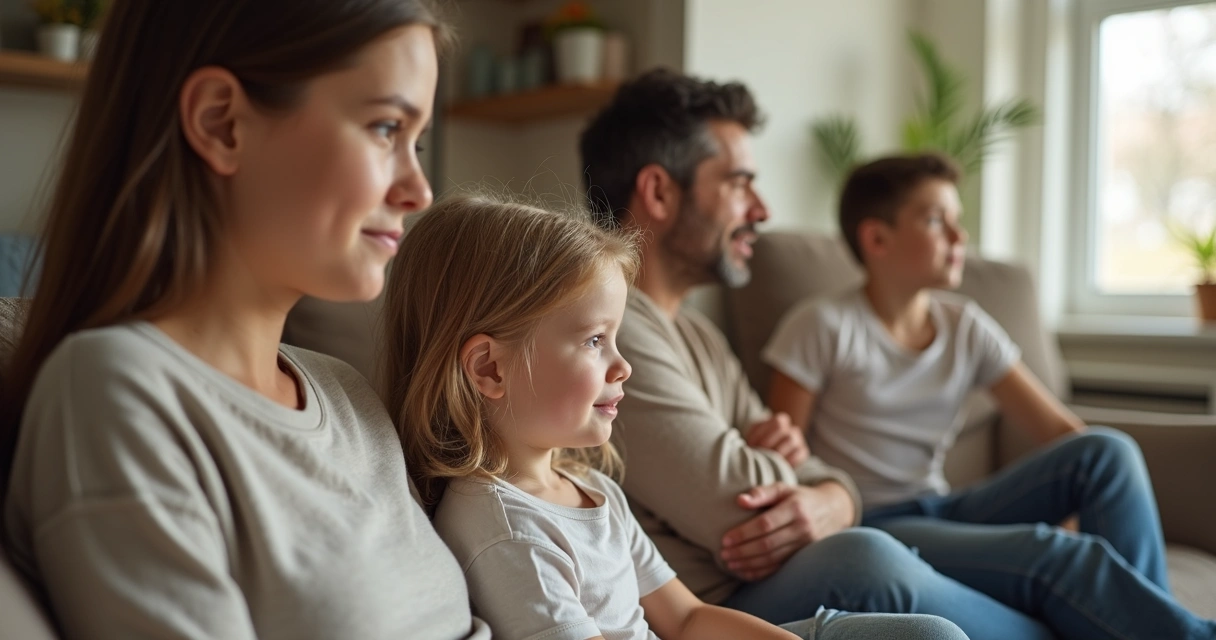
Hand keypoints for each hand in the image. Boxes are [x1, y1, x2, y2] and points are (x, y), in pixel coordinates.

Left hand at [719, 482, 854, 581]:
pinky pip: (780, 568)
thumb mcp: (783, 488)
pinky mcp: (804, 557)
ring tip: (730, 564)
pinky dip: (761, 572)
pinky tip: (745, 572)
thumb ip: (762, 492)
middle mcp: (802, 528)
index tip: (725, 539)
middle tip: (723, 554)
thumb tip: (740, 500)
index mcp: (795, 508)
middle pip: (768, 544)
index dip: (743, 533)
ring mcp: (805, 545)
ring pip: (773, 559)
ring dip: (749, 564)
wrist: (831, 510)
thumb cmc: (798, 497)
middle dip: (742, 552)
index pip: (765, 524)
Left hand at [745, 413, 808, 467]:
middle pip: (781, 427)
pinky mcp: (803, 452)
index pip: (775, 421)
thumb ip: (753, 436)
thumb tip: (748, 444)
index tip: (751, 443)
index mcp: (780, 420)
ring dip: (776, 450)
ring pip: (790, 440)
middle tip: (759, 450)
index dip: (762, 432)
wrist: (773, 460)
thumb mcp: (755, 437)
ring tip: (767, 458)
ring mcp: (799, 440)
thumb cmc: (761, 446)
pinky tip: (778, 465)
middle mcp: (791, 428)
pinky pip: (799, 454)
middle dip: (768, 439)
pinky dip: (787, 460)